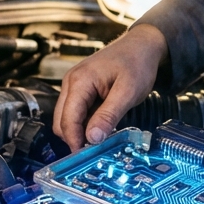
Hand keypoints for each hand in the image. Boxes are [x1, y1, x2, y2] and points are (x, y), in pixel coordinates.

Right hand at [53, 23, 166, 150]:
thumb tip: (92, 138)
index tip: (85, 157)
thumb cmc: (137, 63)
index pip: (68, 119)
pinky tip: (102, 126)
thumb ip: (109, 115)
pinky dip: (86, 122)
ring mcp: (74, 85)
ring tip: (102, 138)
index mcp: (80, 81)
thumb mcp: (128, 92)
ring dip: (81, 130)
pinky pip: (77, 111)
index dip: (75, 140)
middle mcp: (72, 82)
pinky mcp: (81, 89)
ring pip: (68, 118)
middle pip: (62, 121)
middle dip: (75, 137)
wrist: (142, 45)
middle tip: (95, 152)